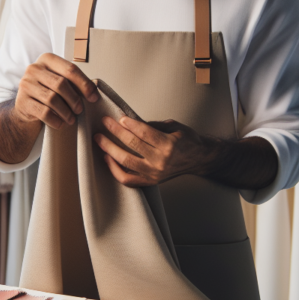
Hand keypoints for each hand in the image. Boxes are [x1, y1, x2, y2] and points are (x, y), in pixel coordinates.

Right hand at [14, 53, 98, 129]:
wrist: (26, 107)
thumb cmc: (48, 92)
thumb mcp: (60, 82)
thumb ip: (75, 82)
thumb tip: (94, 93)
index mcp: (47, 59)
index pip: (70, 69)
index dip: (85, 84)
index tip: (94, 97)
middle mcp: (34, 69)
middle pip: (61, 84)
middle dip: (74, 99)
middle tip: (80, 110)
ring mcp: (26, 84)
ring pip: (52, 99)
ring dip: (66, 112)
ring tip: (71, 119)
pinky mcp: (22, 101)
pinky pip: (44, 112)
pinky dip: (55, 120)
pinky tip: (60, 123)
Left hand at [94, 115, 210, 186]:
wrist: (199, 159)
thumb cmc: (187, 140)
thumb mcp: (173, 127)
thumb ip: (152, 126)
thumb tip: (130, 122)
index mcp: (169, 145)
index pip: (144, 133)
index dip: (130, 124)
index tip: (119, 118)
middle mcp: (162, 161)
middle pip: (133, 145)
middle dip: (116, 132)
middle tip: (105, 123)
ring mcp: (155, 173)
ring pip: (126, 162)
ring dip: (110, 149)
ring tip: (99, 140)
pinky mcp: (151, 181)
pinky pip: (128, 179)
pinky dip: (115, 170)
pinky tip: (107, 159)